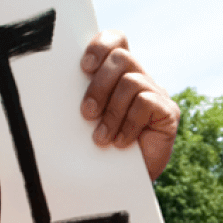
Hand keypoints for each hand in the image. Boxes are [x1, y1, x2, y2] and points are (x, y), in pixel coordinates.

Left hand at [79, 31, 177, 179]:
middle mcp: (140, 77)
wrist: (121, 182)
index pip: (115, 40)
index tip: (84, 67)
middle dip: (99, 85)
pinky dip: (128, 124)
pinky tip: (120, 142)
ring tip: (101, 138)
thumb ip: (80, 97)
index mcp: (118, 74)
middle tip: (86, 113)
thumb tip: (53, 83)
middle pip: (121, 58)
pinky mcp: (168, 112)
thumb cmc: (98, 148)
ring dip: (111, 112)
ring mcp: (157, 93)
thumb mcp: (85, 119)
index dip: (101, 46)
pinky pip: (146, 103)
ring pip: (131, 82)